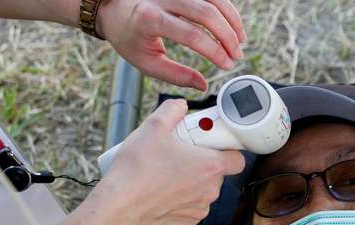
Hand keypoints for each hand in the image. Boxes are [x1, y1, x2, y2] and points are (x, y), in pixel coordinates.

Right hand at [89, 98, 245, 224]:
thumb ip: (172, 110)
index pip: (237, 158)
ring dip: (191, 182)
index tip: (212, 144)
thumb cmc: (138, 168)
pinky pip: (190, 207)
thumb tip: (179, 106)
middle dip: (202, 163)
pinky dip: (180, 200)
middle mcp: (210, 190)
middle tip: (180, 154)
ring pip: (202, 191)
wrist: (120, 204)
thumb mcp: (154, 126)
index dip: (226, 149)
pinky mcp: (186, 223)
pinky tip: (162, 191)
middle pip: (216, 173)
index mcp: (210, 166)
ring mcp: (199, 209)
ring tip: (167, 174)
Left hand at [98, 0, 245, 90]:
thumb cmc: (128, 37)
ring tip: (240, 41)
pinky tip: (232, 25)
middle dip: (228, 36)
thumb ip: (176, 75)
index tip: (227, 65)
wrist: (113, 10)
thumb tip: (202, 85)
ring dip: (232, 20)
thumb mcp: (146, 63)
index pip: (192, 35)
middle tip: (237, 55)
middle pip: (207, 13)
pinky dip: (225, 9)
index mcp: (150, 19)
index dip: (215, 51)